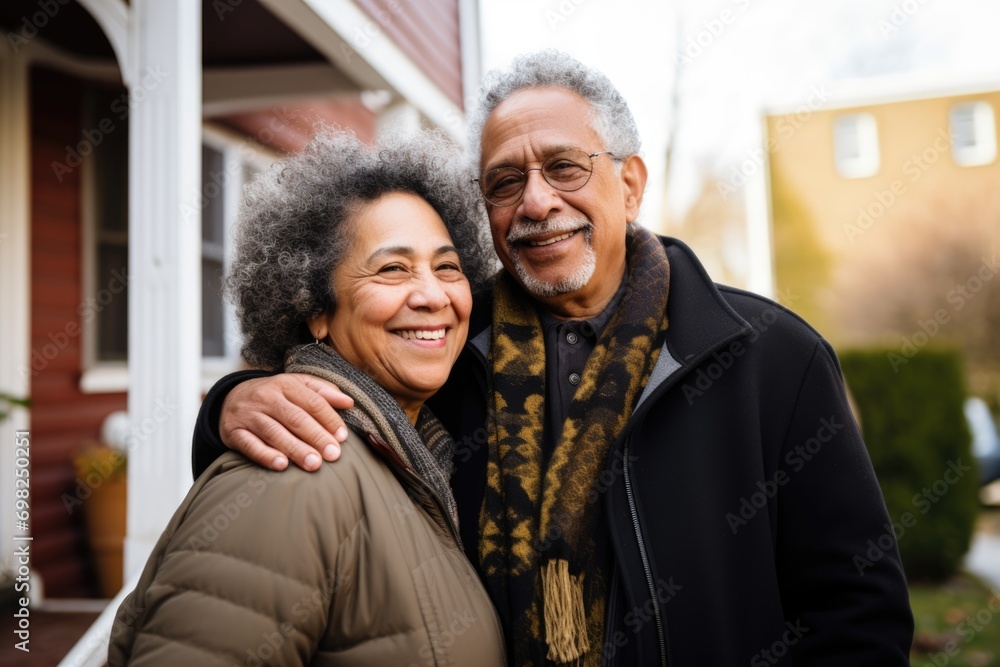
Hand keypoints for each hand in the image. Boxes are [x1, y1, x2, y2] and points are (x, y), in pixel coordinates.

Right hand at [219, 374, 353, 470]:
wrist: (231, 397)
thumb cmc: (275, 395)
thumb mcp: (297, 385)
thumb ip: (324, 391)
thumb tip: (349, 402)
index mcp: (285, 384)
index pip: (312, 402)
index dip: (329, 419)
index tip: (342, 437)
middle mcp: (266, 398)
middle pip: (295, 418)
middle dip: (316, 437)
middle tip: (333, 454)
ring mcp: (249, 415)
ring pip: (274, 433)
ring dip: (295, 449)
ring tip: (314, 464)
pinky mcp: (234, 432)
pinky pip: (250, 445)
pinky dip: (265, 455)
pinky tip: (282, 465)